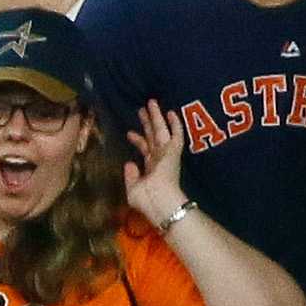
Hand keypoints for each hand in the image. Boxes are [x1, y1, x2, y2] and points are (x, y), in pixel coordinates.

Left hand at [122, 100, 188, 225]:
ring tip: (151, 102)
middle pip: (152, 136)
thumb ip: (130, 176)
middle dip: (147, 123)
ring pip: (161, 131)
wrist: (161, 203)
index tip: (129, 132)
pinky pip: (177, 135)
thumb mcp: (132, 190)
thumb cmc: (147, 201)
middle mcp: (159, 160)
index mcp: (151, 169)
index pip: (144, 150)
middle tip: (141, 109)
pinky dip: (175, 124)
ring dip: (156, 117)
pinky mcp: (174, 153)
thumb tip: (129, 163)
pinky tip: (171, 112)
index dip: (137, 140)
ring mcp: (167, 155)